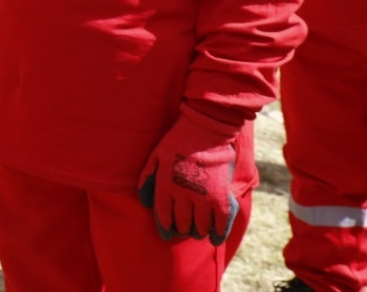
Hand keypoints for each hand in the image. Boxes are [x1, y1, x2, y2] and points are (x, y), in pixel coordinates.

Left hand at [137, 112, 239, 244]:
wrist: (206, 130)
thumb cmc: (178, 141)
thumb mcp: (156, 155)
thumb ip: (148, 178)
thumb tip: (144, 202)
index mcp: (166, 184)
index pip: (164, 216)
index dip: (165, 227)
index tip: (167, 233)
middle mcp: (184, 194)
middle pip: (182, 223)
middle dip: (181, 228)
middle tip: (183, 227)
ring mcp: (204, 196)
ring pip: (200, 226)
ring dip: (198, 230)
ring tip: (197, 229)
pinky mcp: (222, 196)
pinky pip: (222, 222)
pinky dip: (218, 232)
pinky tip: (214, 237)